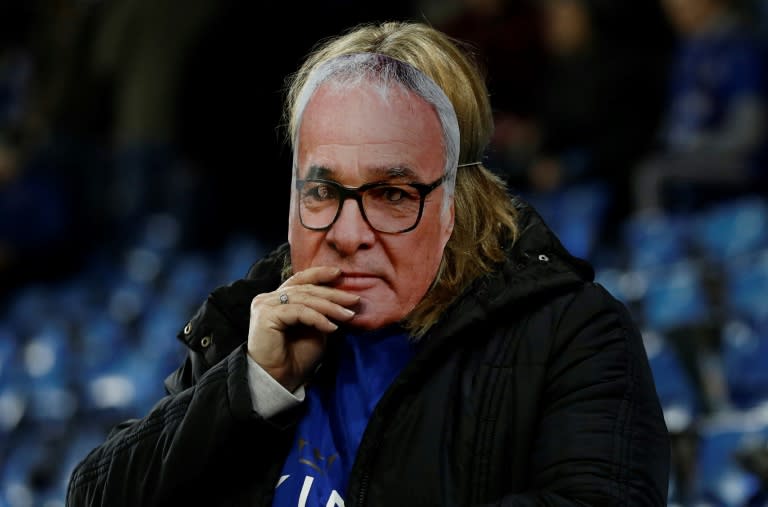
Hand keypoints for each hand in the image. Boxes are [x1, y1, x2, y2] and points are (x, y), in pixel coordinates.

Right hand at [247, 266, 358, 390]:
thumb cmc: (296, 358)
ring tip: (348, 315)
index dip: (319, 274)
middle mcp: (269, 298)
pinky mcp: (266, 314)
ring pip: (304, 299)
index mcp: (279, 299)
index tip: (340, 274)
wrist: (279, 380)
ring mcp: (266, 305)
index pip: (300, 281)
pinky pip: (299, 312)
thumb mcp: (315, 331)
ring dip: (330, 307)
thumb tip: (343, 302)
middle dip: (333, 294)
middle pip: (306, 289)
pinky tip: (331, 327)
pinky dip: (317, 318)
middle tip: (354, 300)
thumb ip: (322, 314)